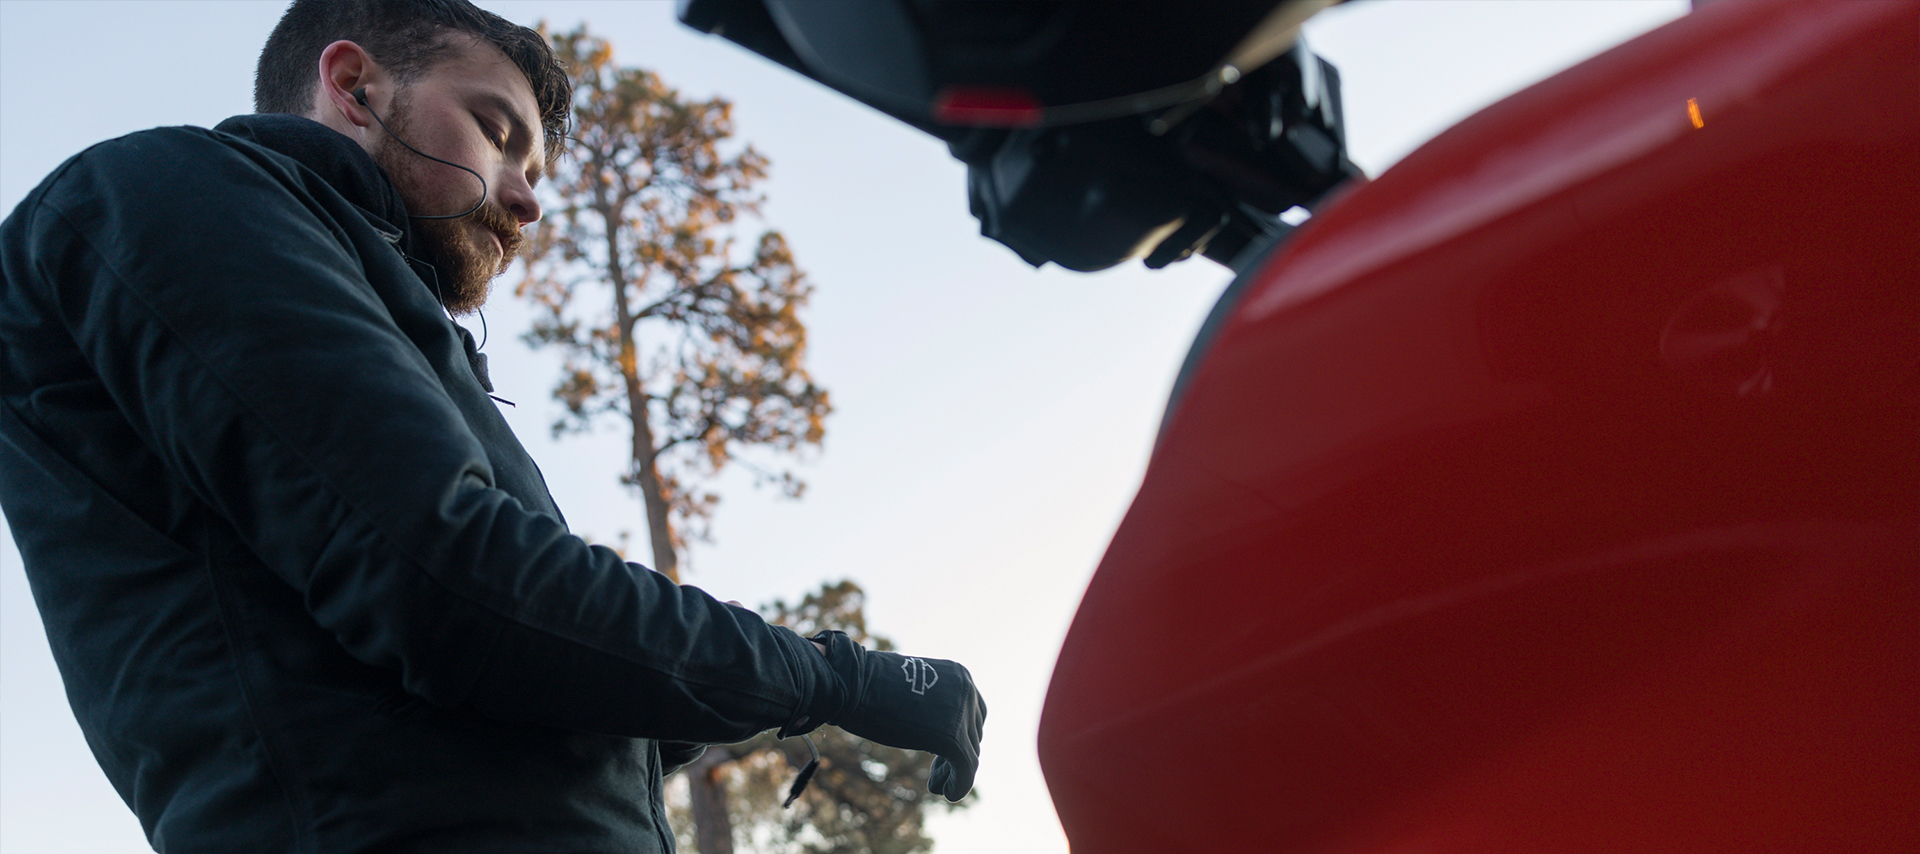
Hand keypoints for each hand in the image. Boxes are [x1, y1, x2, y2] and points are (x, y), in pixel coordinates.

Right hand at [808, 630, 985, 801]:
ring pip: (969, 752)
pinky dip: (960, 784)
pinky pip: (966, 767)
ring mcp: (962, 713)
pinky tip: (949, 793)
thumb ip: (931, 704)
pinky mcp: (952, 737)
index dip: (959, 736)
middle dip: (955, 756)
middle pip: (972, 733)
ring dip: (953, 771)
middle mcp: (967, 690)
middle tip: (936, 776)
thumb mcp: (911, 689)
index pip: (971, 712)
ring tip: (938, 786)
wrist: (852, 683)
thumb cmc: (869, 685)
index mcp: (958, 675)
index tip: (938, 755)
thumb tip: (938, 729)